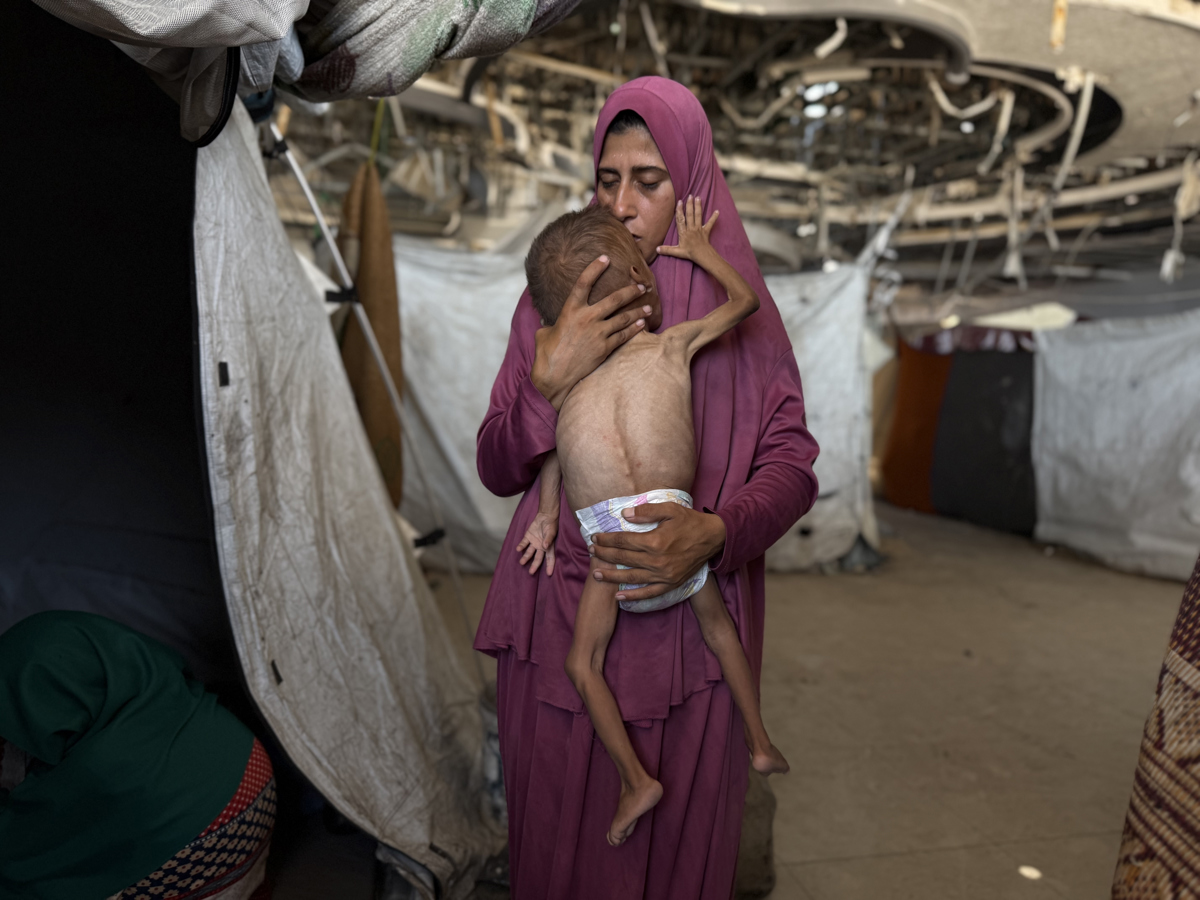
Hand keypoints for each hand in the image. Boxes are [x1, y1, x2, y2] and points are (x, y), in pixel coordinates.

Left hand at [516, 511, 558, 575]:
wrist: (545, 516)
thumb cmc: (551, 525)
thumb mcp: (551, 532)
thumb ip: (548, 539)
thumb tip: (546, 546)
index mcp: (548, 547)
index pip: (550, 558)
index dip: (550, 566)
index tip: (548, 574)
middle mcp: (541, 547)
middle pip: (538, 558)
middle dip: (535, 565)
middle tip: (531, 573)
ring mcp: (534, 542)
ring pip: (529, 552)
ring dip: (526, 557)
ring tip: (521, 563)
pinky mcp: (528, 537)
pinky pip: (524, 543)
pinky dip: (521, 546)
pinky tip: (518, 549)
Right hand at [531, 256, 652, 410]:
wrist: (554, 377)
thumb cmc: (546, 355)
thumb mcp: (544, 333)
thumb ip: (552, 323)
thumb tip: (551, 322)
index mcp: (569, 311)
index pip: (583, 282)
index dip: (595, 268)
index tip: (606, 258)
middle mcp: (586, 318)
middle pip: (614, 299)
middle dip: (631, 291)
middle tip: (642, 286)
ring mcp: (597, 333)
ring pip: (624, 317)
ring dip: (638, 310)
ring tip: (649, 306)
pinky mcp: (605, 348)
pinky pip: (624, 335)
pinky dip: (634, 329)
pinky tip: (642, 324)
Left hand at [589, 503, 726, 601]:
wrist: (713, 538)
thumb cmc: (690, 521)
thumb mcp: (670, 509)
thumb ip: (646, 511)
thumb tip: (625, 514)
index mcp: (655, 541)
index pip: (623, 541)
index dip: (607, 539)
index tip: (595, 537)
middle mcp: (657, 560)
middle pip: (624, 558)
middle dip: (604, 555)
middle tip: (590, 552)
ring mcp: (663, 575)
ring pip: (631, 577)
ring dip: (612, 576)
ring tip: (596, 574)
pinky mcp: (671, 583)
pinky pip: (649, 592)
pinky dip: (633, 596)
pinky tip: (618, 596)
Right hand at [656, 196, 718, 264]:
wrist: (702, 255)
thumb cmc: (689, 253)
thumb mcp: (677, 252)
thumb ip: (667, 250)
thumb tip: (657, 249)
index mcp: (684, 232)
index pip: (680, 219)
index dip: (679, 210)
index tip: (679, 202)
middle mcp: (691, 228)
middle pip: (690, 215)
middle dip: (690, 205)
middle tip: (690, 196)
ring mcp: (699, 229)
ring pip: (698, 216)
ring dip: (698, 207)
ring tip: (698, 198)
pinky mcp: (706, 231)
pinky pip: (710, 223)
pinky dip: (714, 218)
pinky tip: (717, 211)